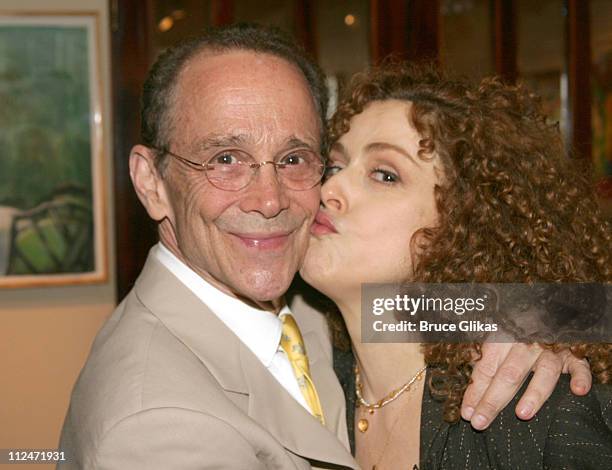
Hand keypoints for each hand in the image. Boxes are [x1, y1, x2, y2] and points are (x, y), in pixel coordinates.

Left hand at [461, 343, 591, 429]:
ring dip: (534, 393)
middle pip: (509, 373)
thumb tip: (470, 393)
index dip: (476, 390)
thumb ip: (484, 362)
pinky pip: (580, 366)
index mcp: (502, 338)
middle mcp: (526, 344)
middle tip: (480, 422)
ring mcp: (552, 349)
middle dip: (493, 400)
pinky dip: (581, 377)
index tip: (466, 413)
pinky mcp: (574, 354)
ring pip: (544, 371)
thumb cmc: (515, 330)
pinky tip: (577, 391)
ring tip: (522, 414)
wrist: (545, 308)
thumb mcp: (495, 340)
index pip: (486, 368)